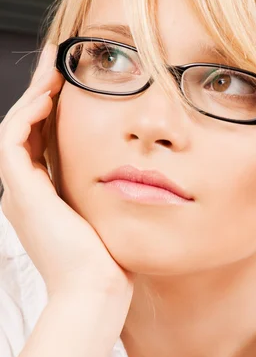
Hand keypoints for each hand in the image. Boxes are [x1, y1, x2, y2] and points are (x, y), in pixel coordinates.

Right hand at [0, 43, 134, 312]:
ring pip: (16, 130)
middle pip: (27, 131)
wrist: (97, 293)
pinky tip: (51, 95)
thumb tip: (140, 175)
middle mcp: (25, 194)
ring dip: (34, 96)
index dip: (54, 112)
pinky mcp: (20, 193)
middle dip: (42, 95)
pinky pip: (13, 140)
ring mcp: (18, 194)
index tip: (75, 85)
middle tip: (59, 63)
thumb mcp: (112, 220)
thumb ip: (113, 195)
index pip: (42, 144)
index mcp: (44, 200)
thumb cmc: (111, 264)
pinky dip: (29, 115)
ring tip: (55, 68)